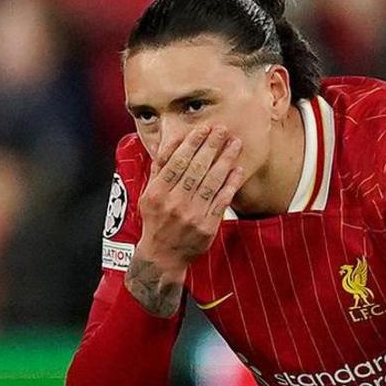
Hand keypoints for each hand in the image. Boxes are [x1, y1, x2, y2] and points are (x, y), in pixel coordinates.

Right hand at [129, 122, 245, 281]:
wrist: (163, 256)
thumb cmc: (155, 222)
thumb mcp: (147, 196)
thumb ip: (158, 171)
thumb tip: (168, 145)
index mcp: (157, 193)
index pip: (176, 162)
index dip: (191, 144)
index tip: (202, 129)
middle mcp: (174, 203)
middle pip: (196, 168)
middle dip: (211, 146)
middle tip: (222, 129)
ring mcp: (192, 215)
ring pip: (211, 181)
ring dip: (225, 160)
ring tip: (235, 144)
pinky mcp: (207, 226)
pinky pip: (221, 200)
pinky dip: (230, 184)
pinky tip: (237, 170)